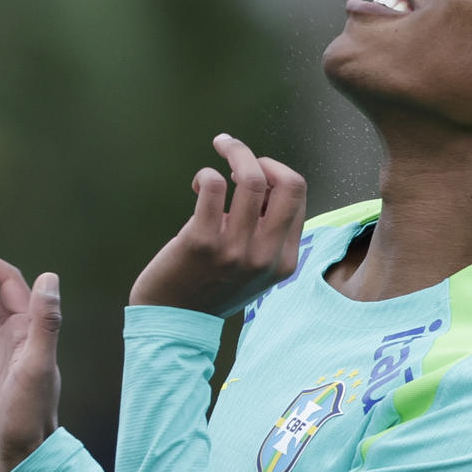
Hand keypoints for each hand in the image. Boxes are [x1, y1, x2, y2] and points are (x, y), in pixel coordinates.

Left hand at [129, 133, 308, 318]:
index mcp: (284, 260)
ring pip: (251, 179)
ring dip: (234, 152)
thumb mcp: (256, 269)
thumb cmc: (211, 286)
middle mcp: (265, 255)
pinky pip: (213, 186)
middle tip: (235, 151)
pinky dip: (206, 174)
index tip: (253, 171)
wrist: (173, 320)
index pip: (297, 196)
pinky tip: (199, 185)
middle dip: (260, 157)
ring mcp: (234, 249)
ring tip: (219, 151)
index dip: (275, 173)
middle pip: (287, 184)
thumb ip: (267, 233)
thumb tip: (261, 180)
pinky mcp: (201, 242)